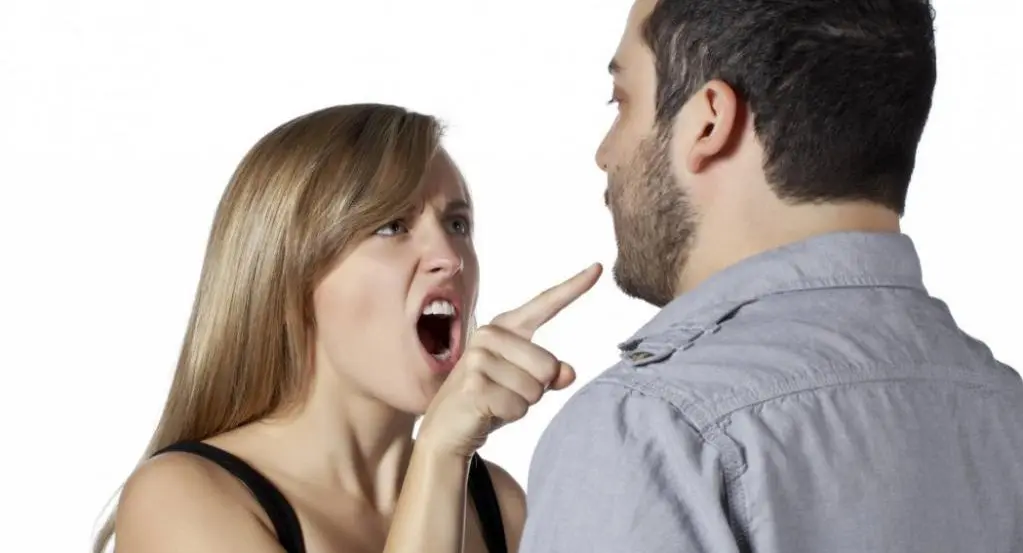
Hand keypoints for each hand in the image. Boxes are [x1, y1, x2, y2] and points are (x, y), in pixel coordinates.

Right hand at [416, 263, 602, 458]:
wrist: (447, 428)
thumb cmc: (489, 400)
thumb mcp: (524, 384)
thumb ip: (549, 374)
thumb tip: (568, 372)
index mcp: (505, 327)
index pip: (545, 304)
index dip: (573, 288)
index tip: (598, 267)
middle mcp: (490, 335)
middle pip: (549, 366)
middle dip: (536, 389)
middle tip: (507, 393)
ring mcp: (478, 358)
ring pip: (535, 389)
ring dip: (521, 404)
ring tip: (496, 400)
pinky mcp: (474, 384)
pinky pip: (518, 406)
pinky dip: (510, 415)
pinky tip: (488, 411)